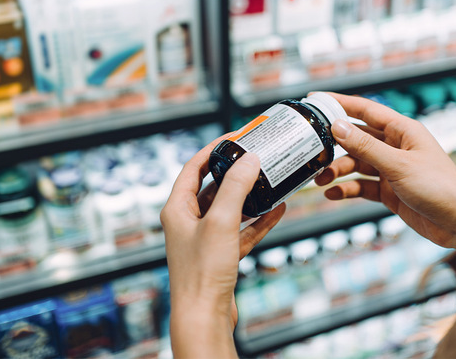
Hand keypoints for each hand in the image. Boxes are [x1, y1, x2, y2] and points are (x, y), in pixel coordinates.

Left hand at [161, 135, 285, 357]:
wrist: (204, 316)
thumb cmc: (202, 271)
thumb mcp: (221, 222)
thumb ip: (236, 188)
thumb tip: (249, 160)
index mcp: (177, 209)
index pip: (192, 168)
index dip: (212, 151)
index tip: (233, 139)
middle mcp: (188, 222)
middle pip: (212, 188)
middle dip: (235, 173)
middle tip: (255, 158)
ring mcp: (205, 239)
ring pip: (229, 209)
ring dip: (249, 196)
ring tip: (270, 181)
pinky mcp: (221, 256)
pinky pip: (242, 231)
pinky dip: (258, 221)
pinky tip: (278, 210)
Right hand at [315, 93, 455, 248]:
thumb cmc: (441, 187)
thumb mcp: (398, 165)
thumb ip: (366, 147)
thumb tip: (337, 127)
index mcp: (403, 131)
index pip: (366, 110)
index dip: (340, 104)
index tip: (315, 100)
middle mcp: (396, 147)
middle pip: (356, 139)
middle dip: (334, 146)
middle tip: (312, 153)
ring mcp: (392, 170)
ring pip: (357, 164)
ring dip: (338, 171)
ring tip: (320, 180)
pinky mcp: (390, 192)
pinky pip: (362, 186)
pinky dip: (347, 189)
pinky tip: (334, 194)